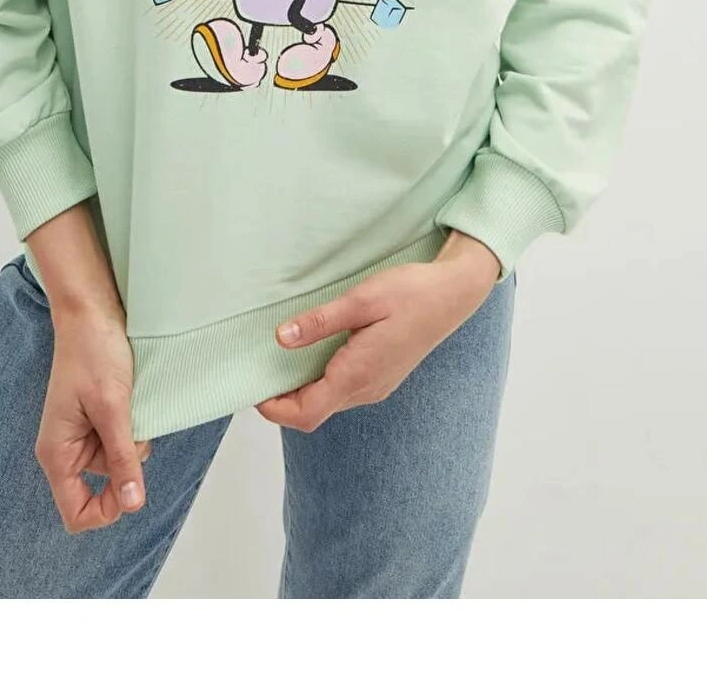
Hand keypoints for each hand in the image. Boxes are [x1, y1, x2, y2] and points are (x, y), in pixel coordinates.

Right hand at [34, 303, 153, 532]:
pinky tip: (130, 401)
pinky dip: (131, 428)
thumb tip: (132, 505)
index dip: (106, 510)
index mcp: (57, 453)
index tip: (131, 484)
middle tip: (130, 425)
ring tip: (129, 404)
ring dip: (132, 441)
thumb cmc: (93, 352)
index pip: (76, 513)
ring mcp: (81, 435)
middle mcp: (66, 450)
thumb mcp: (113, 408)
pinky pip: (119, 441)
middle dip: (125, 464)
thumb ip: (122, 458)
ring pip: (116, 463)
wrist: (90, 312)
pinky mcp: (96, 421)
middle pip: (102, 487)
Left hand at [254, 243, 500, 431]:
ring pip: (328, 402)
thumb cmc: (410, 293)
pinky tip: (312, 354)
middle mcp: (366, 389)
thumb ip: (320, 322)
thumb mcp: (361, 300)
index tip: (253, 388)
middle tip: (259, 370)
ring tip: (280, 360)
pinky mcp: (382, 376)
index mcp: (357, 375)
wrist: (453, 295)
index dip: (274, 408)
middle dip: (282, 400)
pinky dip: (319, 382)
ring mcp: (376, 386)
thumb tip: (280, 339)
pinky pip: (342, 391)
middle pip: (313, 413)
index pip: (305, 413)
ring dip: (301, 391)